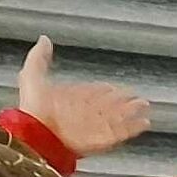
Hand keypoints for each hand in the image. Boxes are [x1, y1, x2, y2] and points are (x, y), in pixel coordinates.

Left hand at [14, 35, 150, 157]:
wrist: (38, 135)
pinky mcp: (105, 137)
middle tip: (133, 94)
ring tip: (144, 105)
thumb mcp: (32, 76)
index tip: (111, 86)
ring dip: (132, 110)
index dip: (102, 88)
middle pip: (108, 103)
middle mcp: (86, 112)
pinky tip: (145, 122)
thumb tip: (44, 39)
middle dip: (121, 99)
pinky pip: (124, 131)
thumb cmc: (33, 109)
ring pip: (119, 116)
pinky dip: (135, 127)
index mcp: (71, 98)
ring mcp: (96, 125)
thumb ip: (38, 57)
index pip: (91, 91)